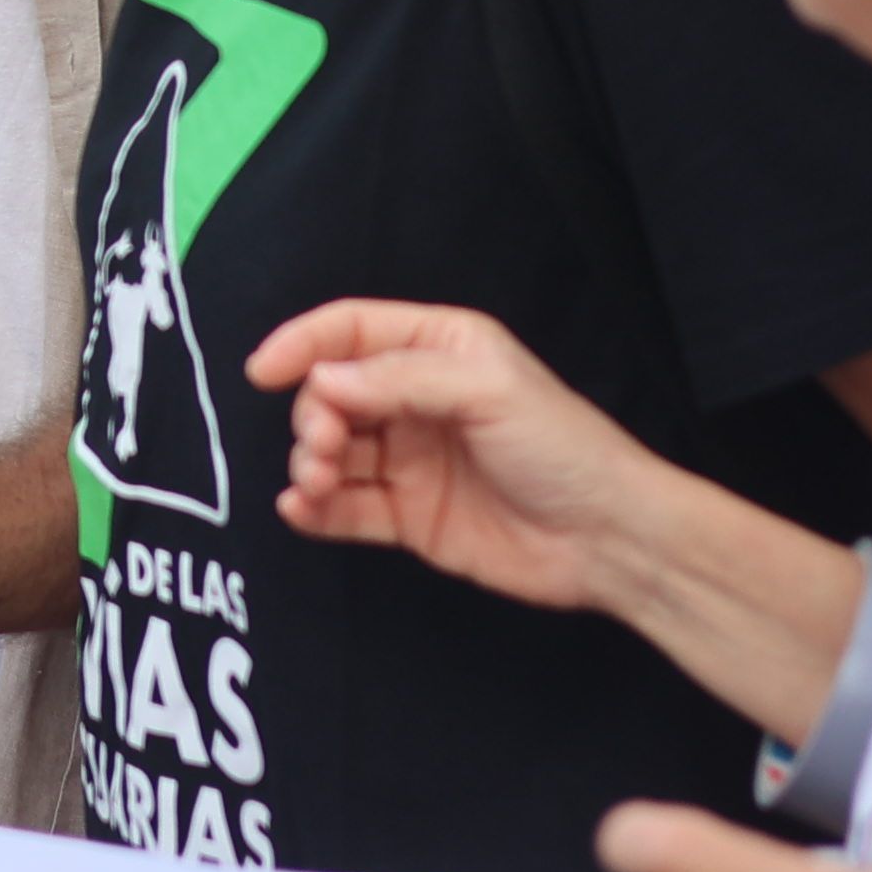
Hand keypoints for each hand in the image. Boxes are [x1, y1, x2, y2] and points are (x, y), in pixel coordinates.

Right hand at [251, 298, 668, 612]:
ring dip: (308, 464)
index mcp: (442, 350)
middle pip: (331, 393)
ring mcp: (411, 461)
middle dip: (312, 416)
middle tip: (322, 447)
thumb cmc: (565, 449)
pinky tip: (302, 510)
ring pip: (330, 451)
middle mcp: (419, 400)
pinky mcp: (408, 517)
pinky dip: (315, 509)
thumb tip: (323, 379)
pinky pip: (344, 508)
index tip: (263, 371)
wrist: (609, 539)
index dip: (303, 344)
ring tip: (318, 482)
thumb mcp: (485, 390)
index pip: (353, 331)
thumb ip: (399, 379)